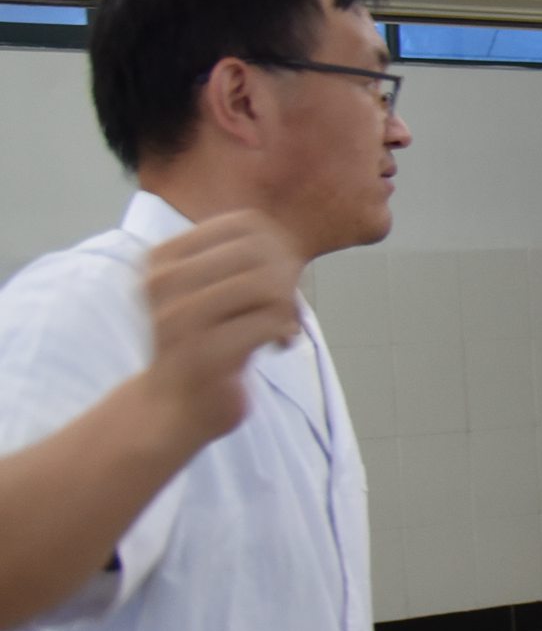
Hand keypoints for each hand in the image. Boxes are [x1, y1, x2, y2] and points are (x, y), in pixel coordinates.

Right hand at [141, 211, 303, 445]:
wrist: (174, 406)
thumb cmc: (203, 343)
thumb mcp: (214, 291)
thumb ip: (244, 261)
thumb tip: (291, 240)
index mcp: (161, 260)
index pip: (245, 224)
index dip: (279, 245)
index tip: (281, 276)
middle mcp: (163, 284)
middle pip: (259, 252)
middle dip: (287, 277)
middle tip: (286, 306)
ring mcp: (179, 319)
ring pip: (266, 285)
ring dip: (287, 307)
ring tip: (282, 326)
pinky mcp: (203, 354)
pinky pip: (269, 324)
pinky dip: (285, 332)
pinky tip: (278, 345)